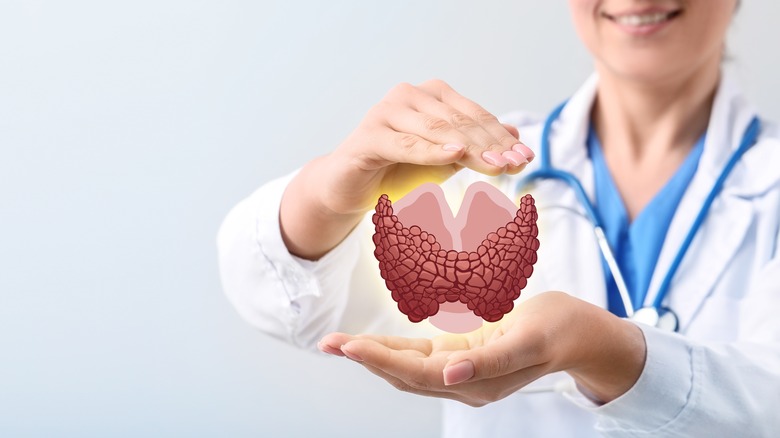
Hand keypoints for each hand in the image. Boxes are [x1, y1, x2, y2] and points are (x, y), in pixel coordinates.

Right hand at [280, 79, 534, 258]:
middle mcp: (408, 95)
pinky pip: (408, 144)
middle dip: (491, 145)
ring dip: (471, 149)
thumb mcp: (444, 159)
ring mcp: (386, 112)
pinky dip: (432, 151)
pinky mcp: (369, 136)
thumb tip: (514, 136)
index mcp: (429, 94)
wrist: (351, 188)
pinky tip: (456, 154)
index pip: (473, 114)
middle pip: (459, 122)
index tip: (525, 156)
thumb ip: (474, 146)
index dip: (500, 136)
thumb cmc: (398, 170)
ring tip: (498, 165)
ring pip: (438, 131)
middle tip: (517, 163)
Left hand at [318, 292, 646, 406]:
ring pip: (405, 367)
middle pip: (402, 373)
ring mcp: (459, 370)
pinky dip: (392, 349)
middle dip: (364, 358)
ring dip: (372, 356)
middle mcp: (462, 381)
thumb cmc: (557, 330)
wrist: (578, 333)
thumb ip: (488, 362)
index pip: (416, 373)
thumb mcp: (527, 340)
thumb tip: (450, 376)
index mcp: (475, 381)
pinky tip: (372, 344)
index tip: (349, 346)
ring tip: (340, 344)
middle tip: (329, 343)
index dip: (380, 360)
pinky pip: (418, 356)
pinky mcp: (461, 355)